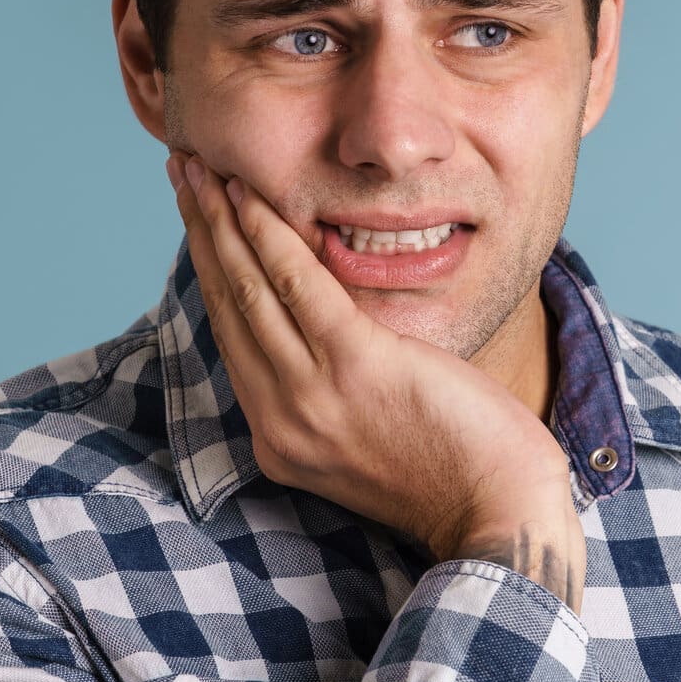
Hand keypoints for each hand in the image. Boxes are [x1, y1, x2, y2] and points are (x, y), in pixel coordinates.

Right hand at [167, 150, 585, 610]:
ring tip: (200, 166)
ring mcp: (312, 395)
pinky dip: (266, 233)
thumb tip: (324, 326)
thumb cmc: (457, 470)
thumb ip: (335, 389)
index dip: (209, 267)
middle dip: (200, 228)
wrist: (499, 515)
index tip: (197, 213)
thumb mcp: (370, 435)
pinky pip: (297, 285)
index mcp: (281, 437)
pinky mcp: (355, 366)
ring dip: (219, 217)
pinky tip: (248, 194)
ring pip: (247, 286)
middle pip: (226, 303)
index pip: (232, 335)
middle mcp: (281, 419)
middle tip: (181, 169)